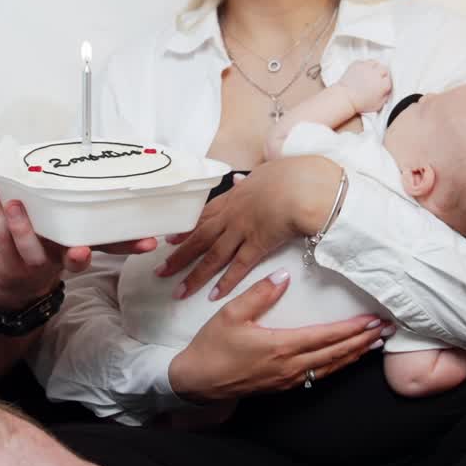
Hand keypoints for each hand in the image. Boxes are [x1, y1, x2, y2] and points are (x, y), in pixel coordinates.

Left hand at [0, 187, 155, 309]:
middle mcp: (59, 257)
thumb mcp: (74, 232)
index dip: (130, 245)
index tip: (148, 242)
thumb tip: (110, 165)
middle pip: (72, 260)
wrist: (16, 283)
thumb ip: (87, 210)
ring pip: (28, 246)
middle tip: (81, 251)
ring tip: (16, 204)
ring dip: (22, 226)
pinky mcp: (7, 253)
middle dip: (77, 257)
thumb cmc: (49, 246)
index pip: (111, 247)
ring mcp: (32, 257)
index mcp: (80, 246)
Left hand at [157, 156, 341, 299]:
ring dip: (195, 275)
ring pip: (213, 255)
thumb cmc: (293, 173)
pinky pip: (238, 266)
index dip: (186, 228)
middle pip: (200, 237)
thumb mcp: (267, 170)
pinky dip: (225, 282)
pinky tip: (213, 295)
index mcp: (235, 196)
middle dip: (179, 255)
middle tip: (160, 270)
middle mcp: (233, 214)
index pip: (204, 214)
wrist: (305, 186)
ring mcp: (243, 230)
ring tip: (178, 291)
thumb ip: (252, 179)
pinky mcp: (258, 244)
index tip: (170, 239)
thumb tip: (240, 178)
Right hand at [167, 270, 387, 399]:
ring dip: (355, 355)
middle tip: (386, 331)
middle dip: (363, 342)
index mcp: (281, 347)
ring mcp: (287, 379)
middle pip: (336, 354)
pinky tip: (345, 360)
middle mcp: (290, 366)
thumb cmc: (212, 347)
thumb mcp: (231, 314)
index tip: (372, 321)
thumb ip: (259, 294)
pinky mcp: (282, 385)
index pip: (326, 337)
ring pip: (330, 368)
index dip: (352, 329)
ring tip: (375, 344)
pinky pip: (318, 377)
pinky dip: (337, 367)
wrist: (196, 382)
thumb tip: (283, 275)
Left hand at [338, 59, 391, 114]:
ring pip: (375, 62)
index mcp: (383, 84)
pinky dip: (364, 66)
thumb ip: (385, 97)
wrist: (345, 98)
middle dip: (382, 74)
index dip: (386, 83)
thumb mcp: (378, 105)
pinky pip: (363, 61)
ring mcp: (366, 67)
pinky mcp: (357, 64)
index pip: (390, 79)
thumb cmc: (359, 102)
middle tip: (378, 79)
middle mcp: (376, 73)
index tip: (383, 85)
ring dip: (374, 67)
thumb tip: (387, 93)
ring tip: (370, 73)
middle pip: (384, 69)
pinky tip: (362, 72)